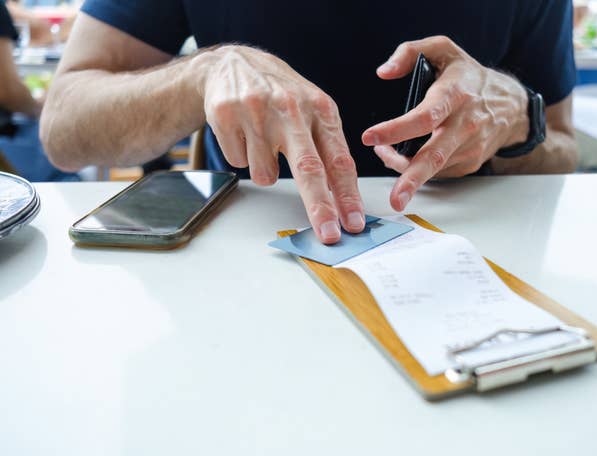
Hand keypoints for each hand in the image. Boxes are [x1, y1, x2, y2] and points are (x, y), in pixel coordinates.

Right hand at [200, 46, 364, 243]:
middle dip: (320, 207)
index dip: (348, 196)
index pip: (339, 160)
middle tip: (328, 234)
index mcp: (321, 109)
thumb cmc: (281, 95)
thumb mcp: (314, 111)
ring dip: (265, 169)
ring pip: (265, 174)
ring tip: (264, 142)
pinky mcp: (226, 116)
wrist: (234, 64)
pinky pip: (239, 163)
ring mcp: (257, 111)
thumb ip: (328, 150)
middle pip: (309, 168)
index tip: (354, 223)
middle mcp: (291, 108)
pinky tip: (245, 133)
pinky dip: (243, 156)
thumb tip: (340, 199)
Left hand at [362, 36, 529, 211]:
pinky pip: (438, 172)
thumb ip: (409, 52)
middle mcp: (465, 124)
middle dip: (412, 179)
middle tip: (395, 199)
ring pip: (432, 167)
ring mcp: (469, 147)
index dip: (397, 129)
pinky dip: (418, 170)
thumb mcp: (443, 50)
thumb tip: (384, 72)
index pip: (425, 116)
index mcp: (455, 94)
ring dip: (403, 169)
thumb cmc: (469, 76)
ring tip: (385, 154)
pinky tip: (407, 158)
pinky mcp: (470, 163)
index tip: (370, 138)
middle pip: (435, 156)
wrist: (510, 105)